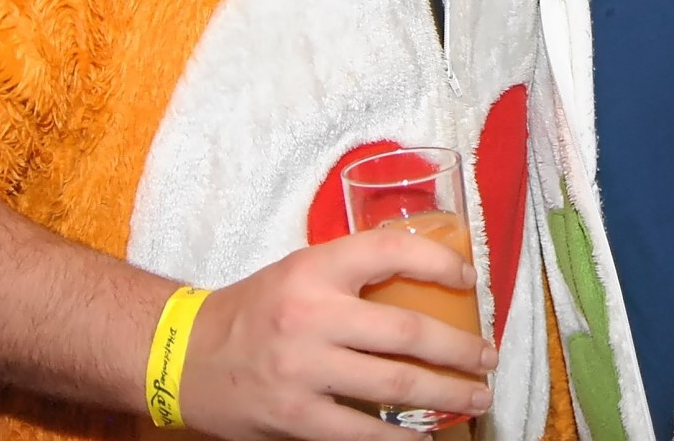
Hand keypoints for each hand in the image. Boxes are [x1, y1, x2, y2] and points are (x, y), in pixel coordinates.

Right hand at [181, 230, 496, 440]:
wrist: (184, 356)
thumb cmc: (256, 309)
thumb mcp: (302, 270)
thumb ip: (355, 272)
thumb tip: (428, 279)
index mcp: (316, 268)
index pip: (392, 251)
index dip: (440, 263)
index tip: (471, 280)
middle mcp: (312, 315)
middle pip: (409, 332)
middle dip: (460, 349)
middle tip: (488, 358)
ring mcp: (304, 370)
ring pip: (395, 386)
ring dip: (446, 395)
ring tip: (475, 397)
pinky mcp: (296, 417)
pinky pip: (362, 434)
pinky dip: (401, 440)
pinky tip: (425, 437)